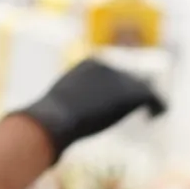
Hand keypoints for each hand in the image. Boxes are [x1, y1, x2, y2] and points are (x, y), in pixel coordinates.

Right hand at [17, 56, 166, 157]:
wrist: (56, 119)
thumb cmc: (47, 120)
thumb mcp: (51, 110)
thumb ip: (56, 111)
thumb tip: (32, 124)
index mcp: (89, 64)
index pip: (111, 74)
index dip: (118, 89)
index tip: (117, 105)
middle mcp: (108, 66)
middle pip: (129, 79)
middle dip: (133, 94)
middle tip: (141, 109)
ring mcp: (120, 78)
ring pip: (142, 88)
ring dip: (147, 99)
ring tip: (152, 113)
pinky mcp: (131, 92)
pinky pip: (153, 97)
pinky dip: (157, 106)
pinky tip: (154, 117)